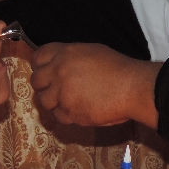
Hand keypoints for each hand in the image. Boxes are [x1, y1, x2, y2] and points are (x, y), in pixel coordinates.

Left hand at [29, 42, 161, 127]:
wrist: (132, 88)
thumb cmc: (118, 67)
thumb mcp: (92, 52)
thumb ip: (71, 57)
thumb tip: (59, 65)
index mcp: (65, 53)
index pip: (38, 57)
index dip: (40, 65)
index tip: (46, 71)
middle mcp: (58, 71)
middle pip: (36, 80)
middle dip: (44, 85)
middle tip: (57, 88)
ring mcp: (62, 93)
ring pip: (43, 100)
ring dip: (54, 101)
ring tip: (69, 101)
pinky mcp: (69, 112)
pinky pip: (58, 116)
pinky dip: (66, 114)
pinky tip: (79, 109)